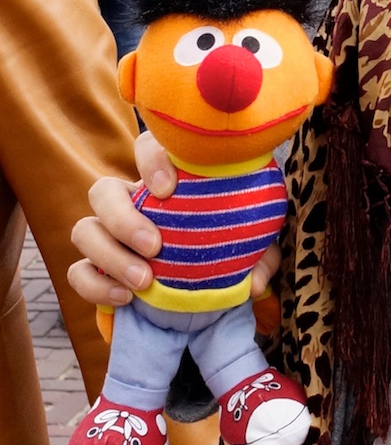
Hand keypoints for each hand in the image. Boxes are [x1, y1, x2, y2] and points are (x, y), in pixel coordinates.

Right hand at [69, 130, 281, 304]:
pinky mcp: (96, 269)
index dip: (151, 159)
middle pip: (102, 189)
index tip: (170, 188)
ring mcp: (108, 235)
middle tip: (156, 246)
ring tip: (145, 281)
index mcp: (167, 181)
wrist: (202, 293)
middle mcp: (131, 201)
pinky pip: (77, 272)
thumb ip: (259, 257)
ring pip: (83, 229)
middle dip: (123, 217)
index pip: (146, 147)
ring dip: (110, 254)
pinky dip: (97, 284)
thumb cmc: (224, 249)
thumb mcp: (251, 249)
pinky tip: (126, 297)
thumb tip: (255, 283)